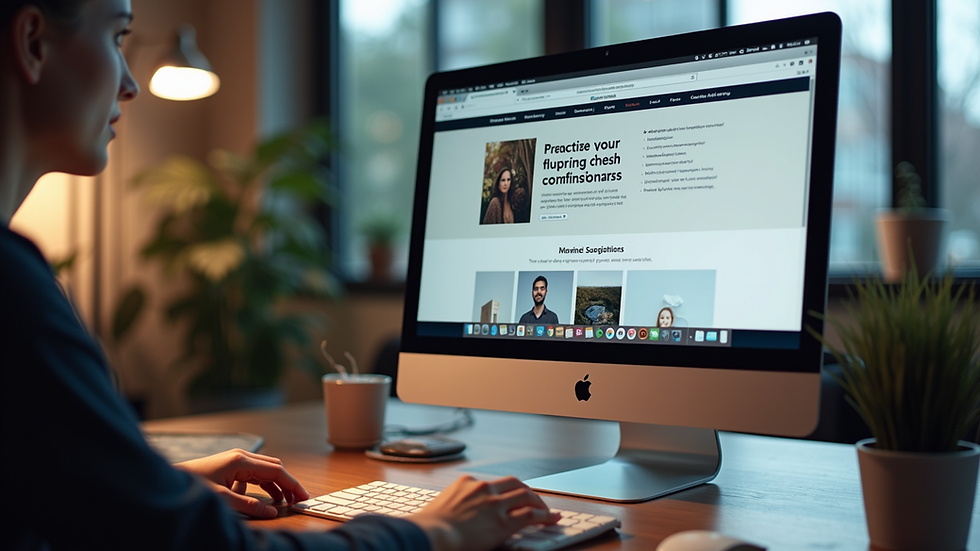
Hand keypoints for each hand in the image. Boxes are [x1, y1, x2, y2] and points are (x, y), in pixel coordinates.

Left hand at [175, 449, 309, 518]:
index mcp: (241, 461)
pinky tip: (260, 499)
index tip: (303, 496)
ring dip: (276, 486)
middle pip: (274, 468)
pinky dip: (262, 486)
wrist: (170, 480)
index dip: (292, 484)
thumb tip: (272, 512)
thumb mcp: (222, 499)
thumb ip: (249, 506)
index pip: (276, 471)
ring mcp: (236, 460)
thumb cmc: (193, 484)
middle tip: (298, 500)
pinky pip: (254, 475)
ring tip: (284, 502)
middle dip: (288, 484)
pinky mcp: (232, 467)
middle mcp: (242, 457)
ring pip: (265, 471)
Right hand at [409, 475, 559, 550]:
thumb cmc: (429, 527)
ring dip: (538, 502)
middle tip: (533, 500)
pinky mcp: (503, 522)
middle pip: (514, 483)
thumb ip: (455, 504)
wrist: (431, 534)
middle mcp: (484, 488)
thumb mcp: (441, 506)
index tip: (510, 496)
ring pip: (526, 496)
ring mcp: (495, 504)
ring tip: (546, 511)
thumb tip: (458, 515)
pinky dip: (545, 516)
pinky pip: (531, 515)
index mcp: (467, 483)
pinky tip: (552, 518)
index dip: (505, 490)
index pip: (492, 483)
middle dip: (526, 491)